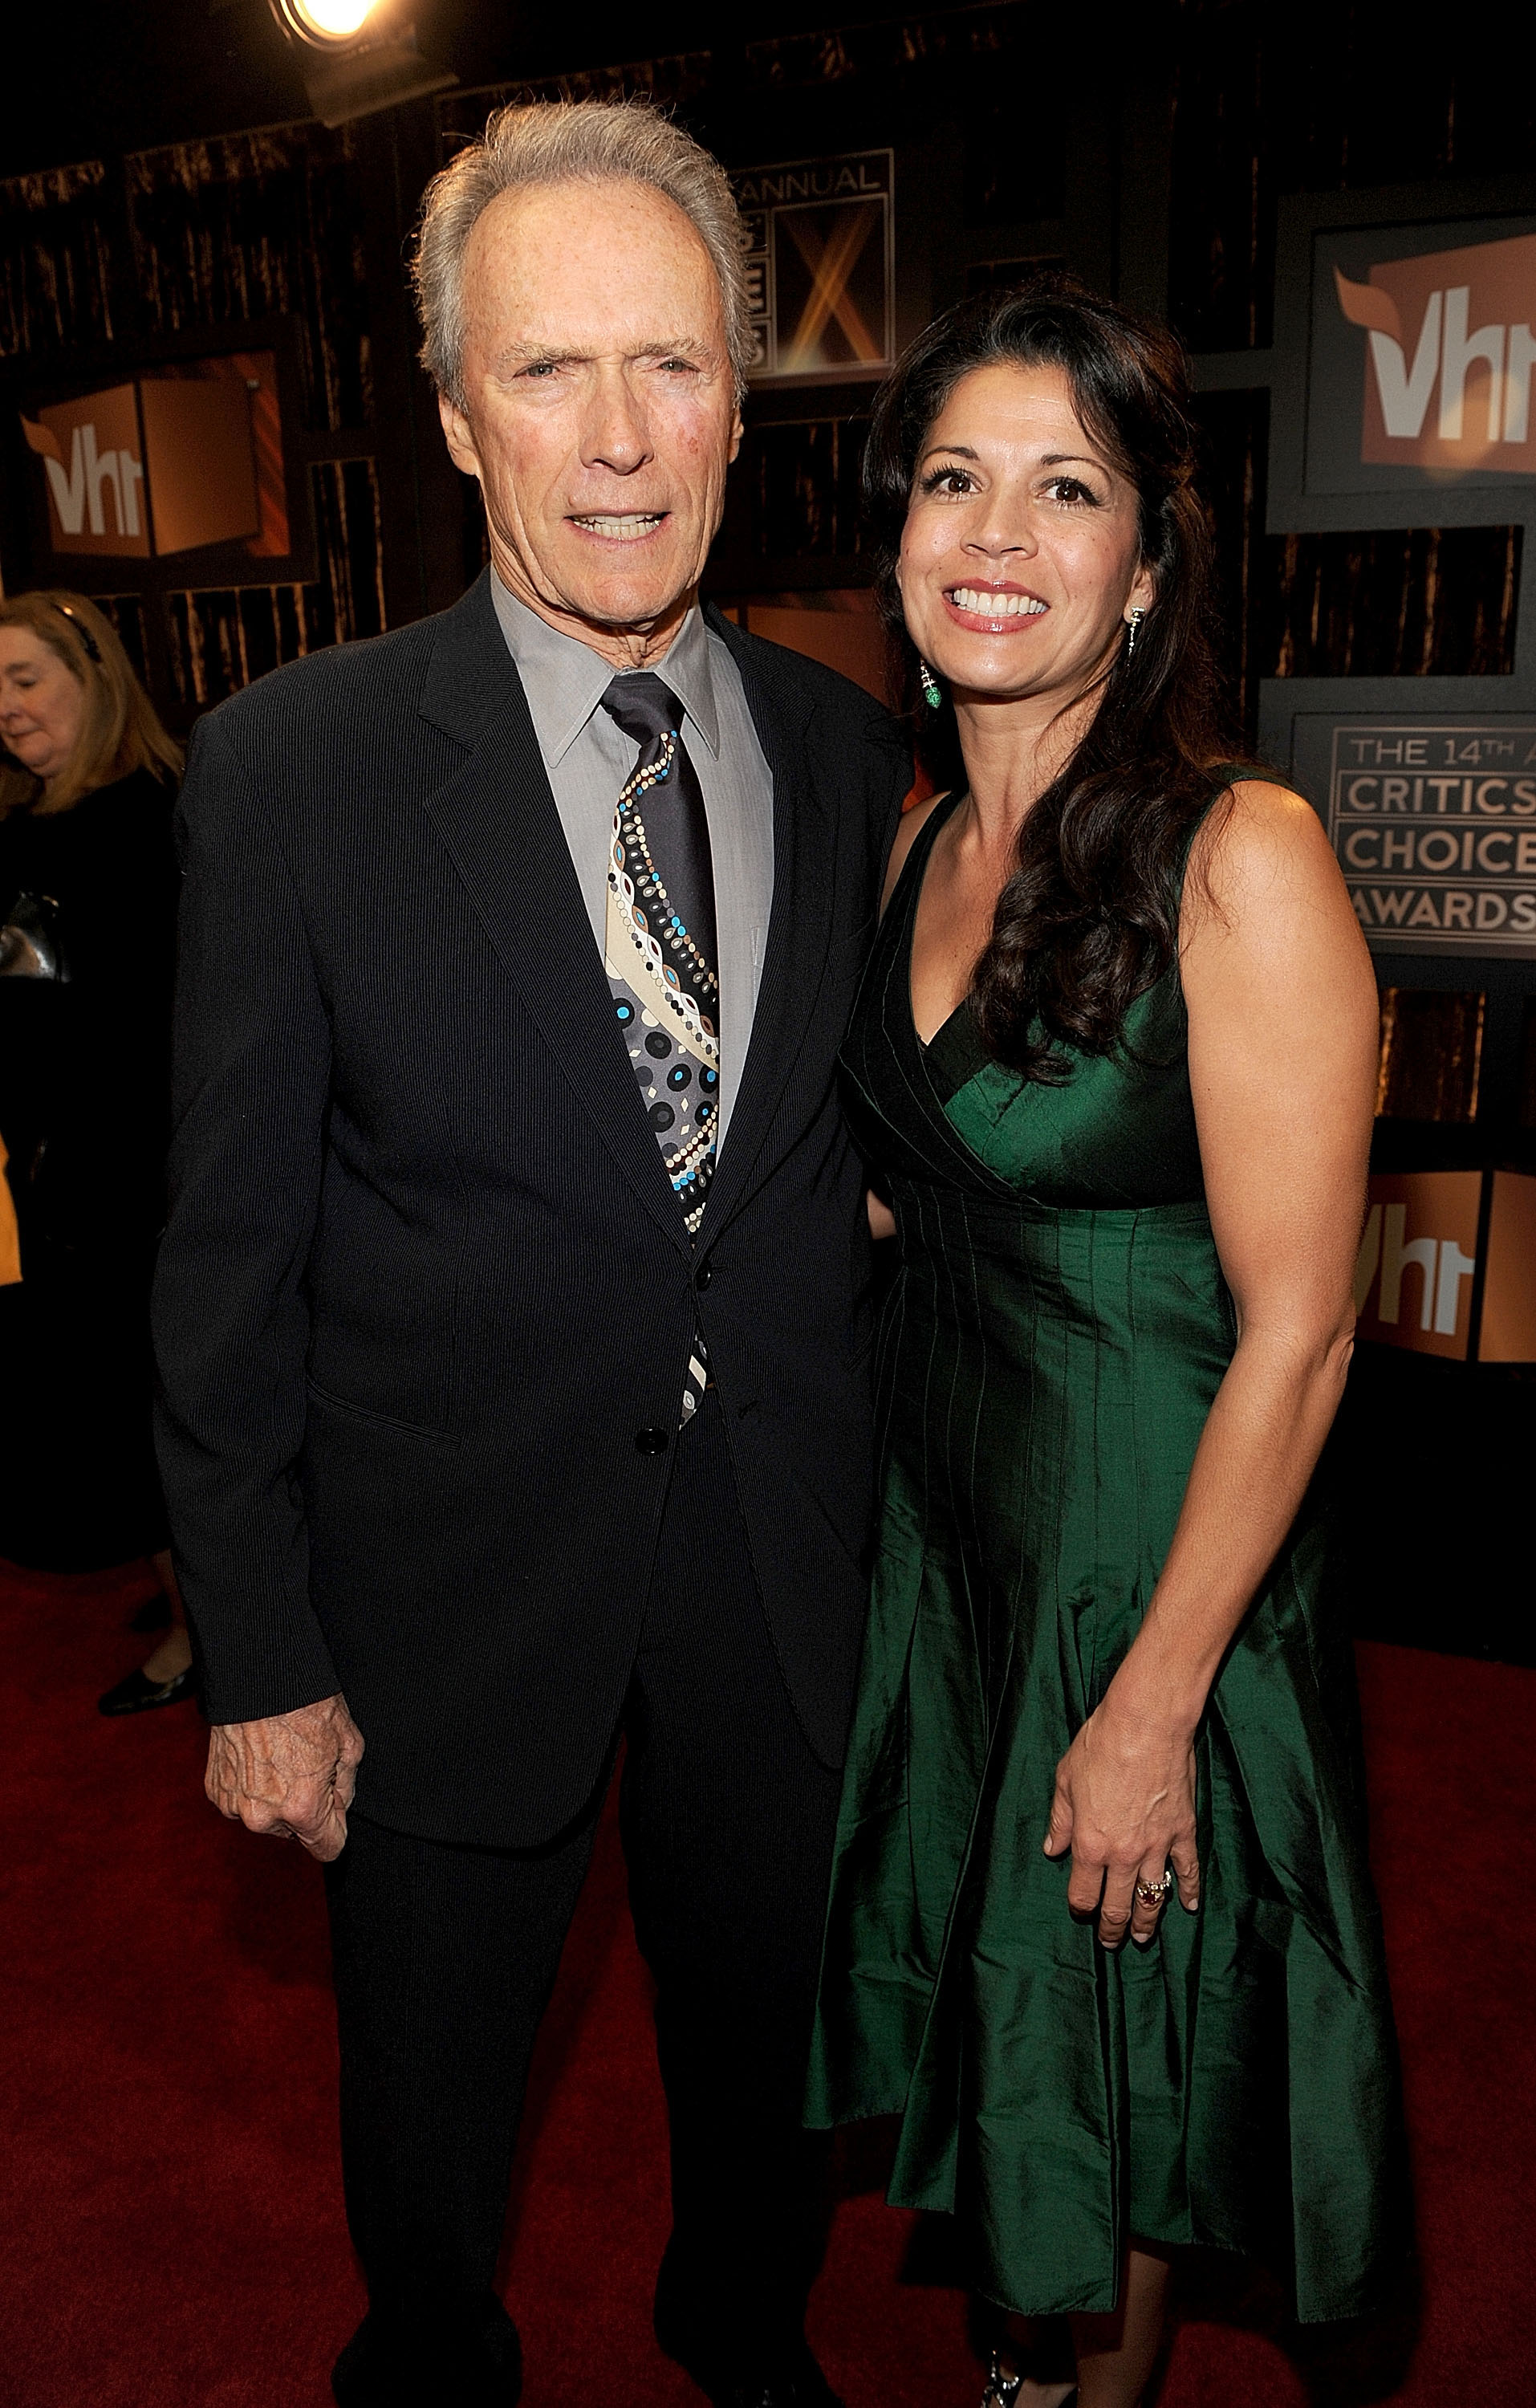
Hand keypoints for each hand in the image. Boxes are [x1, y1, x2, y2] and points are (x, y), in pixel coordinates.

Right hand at [205, 1693, 364, 1863]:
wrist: (256, 1677)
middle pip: (296, 1831)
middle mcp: (264, 1817)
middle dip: (306, 1807)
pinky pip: (242, 1801)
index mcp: (302, 1809)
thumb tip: (338, 1805)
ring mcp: (235, 1805)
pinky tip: (258, 1757)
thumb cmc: (306, 1703)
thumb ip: (347, 1787)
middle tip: (307, 1765)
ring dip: (277, 1798)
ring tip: (281, 1757)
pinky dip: (251, 1786)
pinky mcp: (216, 1791)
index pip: (328, 1848)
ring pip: (268, 1817)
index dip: (338, 1826)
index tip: (335, 1806)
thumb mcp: (348, 1743)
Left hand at [1043, 1692, 1199, 1948]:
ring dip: (1147, 1921)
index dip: (1081, 1908)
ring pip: (1152, 1898)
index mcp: (1091, 1844)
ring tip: (1143, 1936)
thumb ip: (1061, 1820)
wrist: (1146, 1725)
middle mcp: (1124, 1854)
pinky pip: (1187, 1871)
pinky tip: (1189, 1906)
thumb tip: (1053, 1849)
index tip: (1081, 1913)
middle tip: (1112, 1941)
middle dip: (1112, 1928)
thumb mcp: (1066, 1780)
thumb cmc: (1100, 1746)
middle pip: (1118, 1906)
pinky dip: (1189, 1891)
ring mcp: (1157, 1847)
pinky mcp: (1183, 1832)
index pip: (1084, 1893)